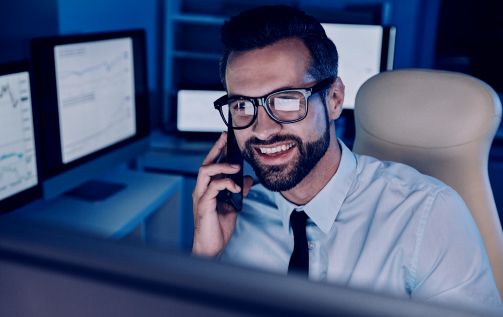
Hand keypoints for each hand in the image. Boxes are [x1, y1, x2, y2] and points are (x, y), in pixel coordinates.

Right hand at [192, 132, 253, 257]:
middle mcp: (201, 190)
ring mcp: (200, 196)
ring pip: (205, 171)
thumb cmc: (217, 228)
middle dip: (216, 149)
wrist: (210, 248)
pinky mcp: (203, 204)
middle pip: (206, 163)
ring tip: (235, 166)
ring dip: (221, 165)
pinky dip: (226, 183)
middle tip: (226, 139)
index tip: (226, 138)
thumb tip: (249, 179)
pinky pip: (213, 187)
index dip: (218, 151)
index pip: (211, 165)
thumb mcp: (233, 206)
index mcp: (208, 189)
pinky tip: (236, 186)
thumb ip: (239, 191)